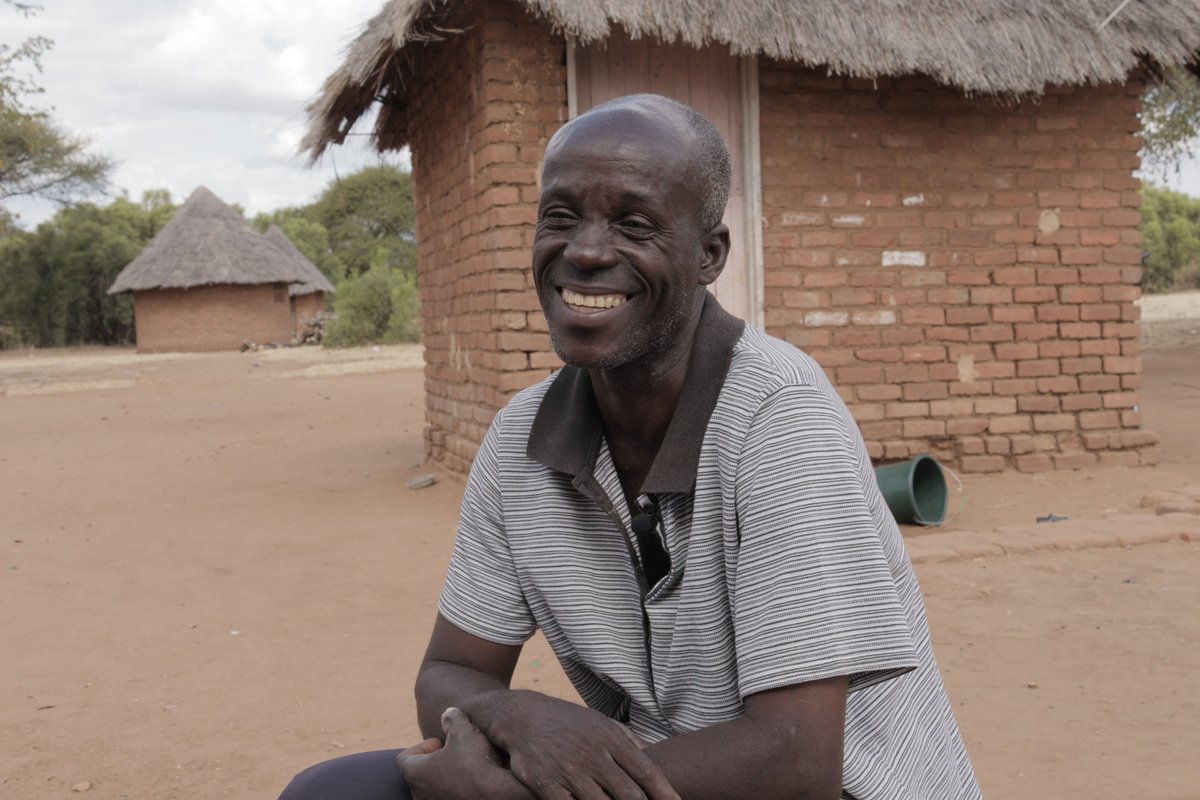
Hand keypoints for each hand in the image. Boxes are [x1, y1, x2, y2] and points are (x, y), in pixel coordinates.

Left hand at [397, 707, 535, 799]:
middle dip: (434, 762)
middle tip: (454, 755)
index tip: (442, 743)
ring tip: (466, 769)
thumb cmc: (476, 764)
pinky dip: (456, 790)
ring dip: (445, 778)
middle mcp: (419, 795)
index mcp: (416, 774)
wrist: (500, 795)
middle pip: (418, 775)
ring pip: (433, 790)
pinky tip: (475, 783)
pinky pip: (447, 798)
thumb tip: (449, 714)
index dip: (423, 746)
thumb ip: (453, 719)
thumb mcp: (464, 731)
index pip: (404, 758)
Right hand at [478, 691, 678, 799]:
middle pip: (629, 795)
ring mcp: (570, 771)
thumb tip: (657, 756)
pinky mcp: (548, 786)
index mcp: (611, 739)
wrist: (522, 716)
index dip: (665, 793)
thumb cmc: (568, 722)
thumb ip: (629, 741)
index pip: (646, 771)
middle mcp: (594, 755)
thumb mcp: (602, 723)